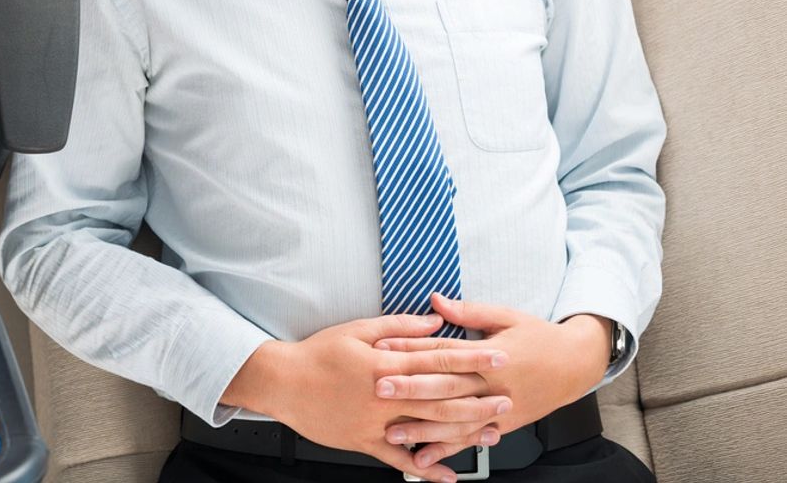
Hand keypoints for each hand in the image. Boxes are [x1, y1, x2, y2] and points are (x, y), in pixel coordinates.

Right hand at [222, 314, 509, 482]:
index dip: (471, 359)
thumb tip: (434, 322)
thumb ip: (398, 326)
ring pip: (427, 428)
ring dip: (462, 431)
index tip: (498, 357)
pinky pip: (399, 458)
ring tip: (490, 431)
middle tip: (506, 397)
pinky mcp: (364, 441)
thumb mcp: (356, 329)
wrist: (282, 382)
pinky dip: (425, 467)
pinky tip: (448, 472)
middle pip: (441, 396)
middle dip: (477, 397)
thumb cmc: (317, 353)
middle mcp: (385, 394)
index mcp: (385, 362)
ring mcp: (376, 421)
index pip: (438, 359)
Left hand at [374, 293, 611, 472]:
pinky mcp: (502, 425)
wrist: (576, 365)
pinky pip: (471, 440)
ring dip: (423, 428)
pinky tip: (425, 457)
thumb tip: (435, 300)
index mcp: (490, 354)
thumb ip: (468, 312)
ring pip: (456, 421)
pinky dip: (448, 450)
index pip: (444, 351)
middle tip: (380, 389)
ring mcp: (498, 409)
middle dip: (411, 389)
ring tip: (393, 433)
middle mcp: (493, 384)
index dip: (412, 350)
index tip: (383, 349)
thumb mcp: (506, 316)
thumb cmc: (540, 337)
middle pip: (446, 387)